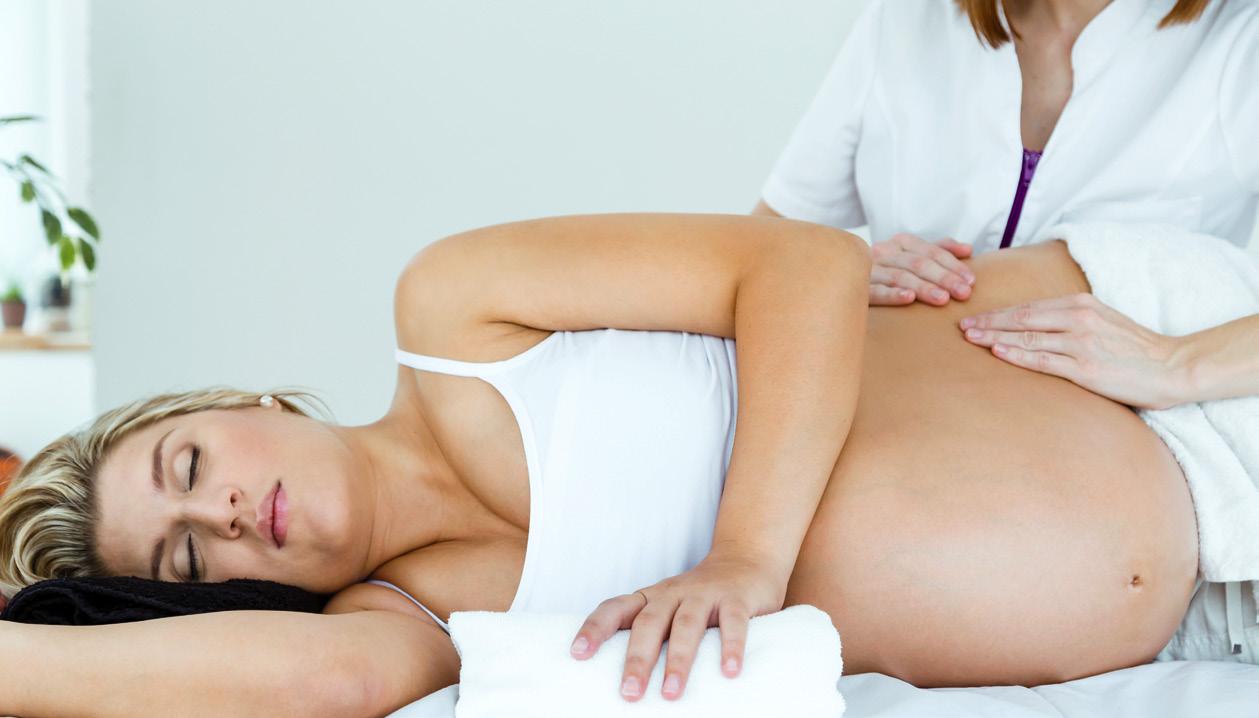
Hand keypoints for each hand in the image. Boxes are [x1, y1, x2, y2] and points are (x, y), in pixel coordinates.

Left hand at [569, 551, 785, 701]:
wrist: (745, 560)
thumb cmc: (698, 598)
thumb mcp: (669, 609)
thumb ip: (651, 635)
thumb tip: (625, 681)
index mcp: (651, 598)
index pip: (615, 608)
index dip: (595, 628)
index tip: (577, 654)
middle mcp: (673, 593)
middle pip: (649, 623)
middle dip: (637, 659)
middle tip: (629, 692)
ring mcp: (704, 593)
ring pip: (686, 625)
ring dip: (677, 660)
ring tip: (671, 693)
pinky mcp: (736, 598)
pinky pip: (733, 622)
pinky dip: (731, 646)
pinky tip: (729, 672)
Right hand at [869, 233, 975, 305]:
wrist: (850, 283)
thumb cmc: (892, 273)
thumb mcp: (916, 257)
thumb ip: (940, 251)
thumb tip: (968, 249)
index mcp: (900, 242)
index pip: (931, 251)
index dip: (953, 265)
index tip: (971, 281)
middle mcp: (884, 252)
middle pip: (919, 263)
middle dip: (944, 278)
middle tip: (964, 293)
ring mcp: (870, 269)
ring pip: (901, 276)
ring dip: (924, 287)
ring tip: (943, 299)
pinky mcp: (859, 288)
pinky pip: (876, 291)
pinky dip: (892, 294)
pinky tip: (908, 298)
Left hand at [959, 293, 1187, 408]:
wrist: (1170, 367)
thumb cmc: (1134, 348)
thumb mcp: (1101, 321)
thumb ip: (1070, 319)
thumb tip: (1034, 324)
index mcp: (1080, 305)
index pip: (1029, 307)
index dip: (998, 313)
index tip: (974, 317)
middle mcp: (1078, 319)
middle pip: (1022, 318)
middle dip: (988, 322)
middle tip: (961, 327)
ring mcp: (1081, 344)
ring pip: (1028, 337)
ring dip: (995, 337)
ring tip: (970, 339)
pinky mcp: (1085, 368)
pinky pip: (1043, 360)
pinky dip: (1018, 355)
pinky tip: (998, 351)